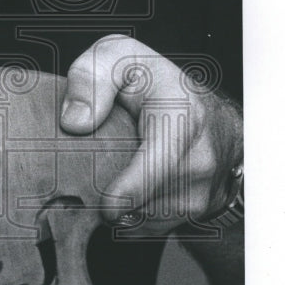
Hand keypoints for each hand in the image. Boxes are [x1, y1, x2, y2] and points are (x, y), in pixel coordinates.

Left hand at [60, 36, 241, 235]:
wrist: (209, 115)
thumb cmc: (158, 84)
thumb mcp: (120, 58)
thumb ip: (91, 76)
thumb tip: (75, 121)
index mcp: (182, 117)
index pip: (160, 165)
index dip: (130, 190)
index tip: (106, 205)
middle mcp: (200, 159)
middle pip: (145, 200)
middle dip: (109, 196)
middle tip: (89, 174)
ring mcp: (201, 190)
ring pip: (144, 218)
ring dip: (119, 206)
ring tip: (110, 173)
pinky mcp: (195, 213)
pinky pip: (150, 226)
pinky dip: (131, 214)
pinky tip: (126, 188)